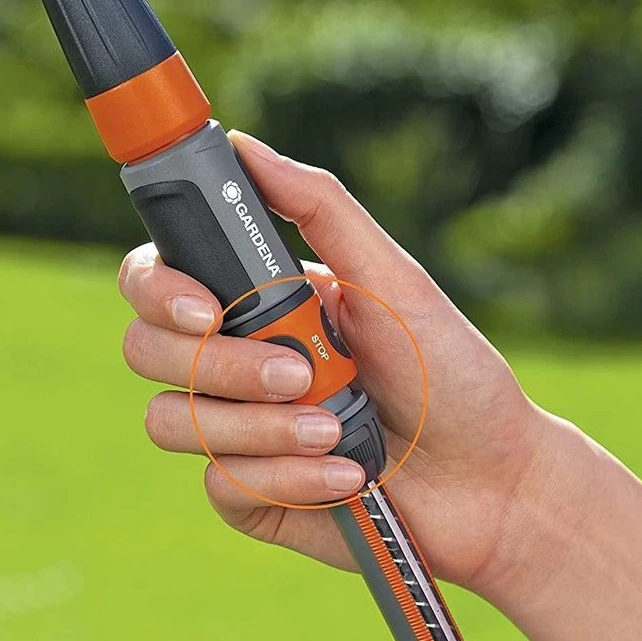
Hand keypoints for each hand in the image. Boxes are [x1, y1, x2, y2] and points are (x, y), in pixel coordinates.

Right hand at [119, 130, 555, 602]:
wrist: (494, 482)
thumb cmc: (451, 373)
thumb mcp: (393, 279)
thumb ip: (320, 208)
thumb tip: (243, 144)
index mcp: (256, 300)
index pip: (156, 280)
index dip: (160, 291)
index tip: (205, 311)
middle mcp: (233, 361)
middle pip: (147, 352)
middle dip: (222, 368)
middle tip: (298, 375)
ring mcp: (237, 430)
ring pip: (172, 423)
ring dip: (259, 430)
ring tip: (339, 432)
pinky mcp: (252, 496)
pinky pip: (223, 487)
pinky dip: (287, 480)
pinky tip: (346, 478)